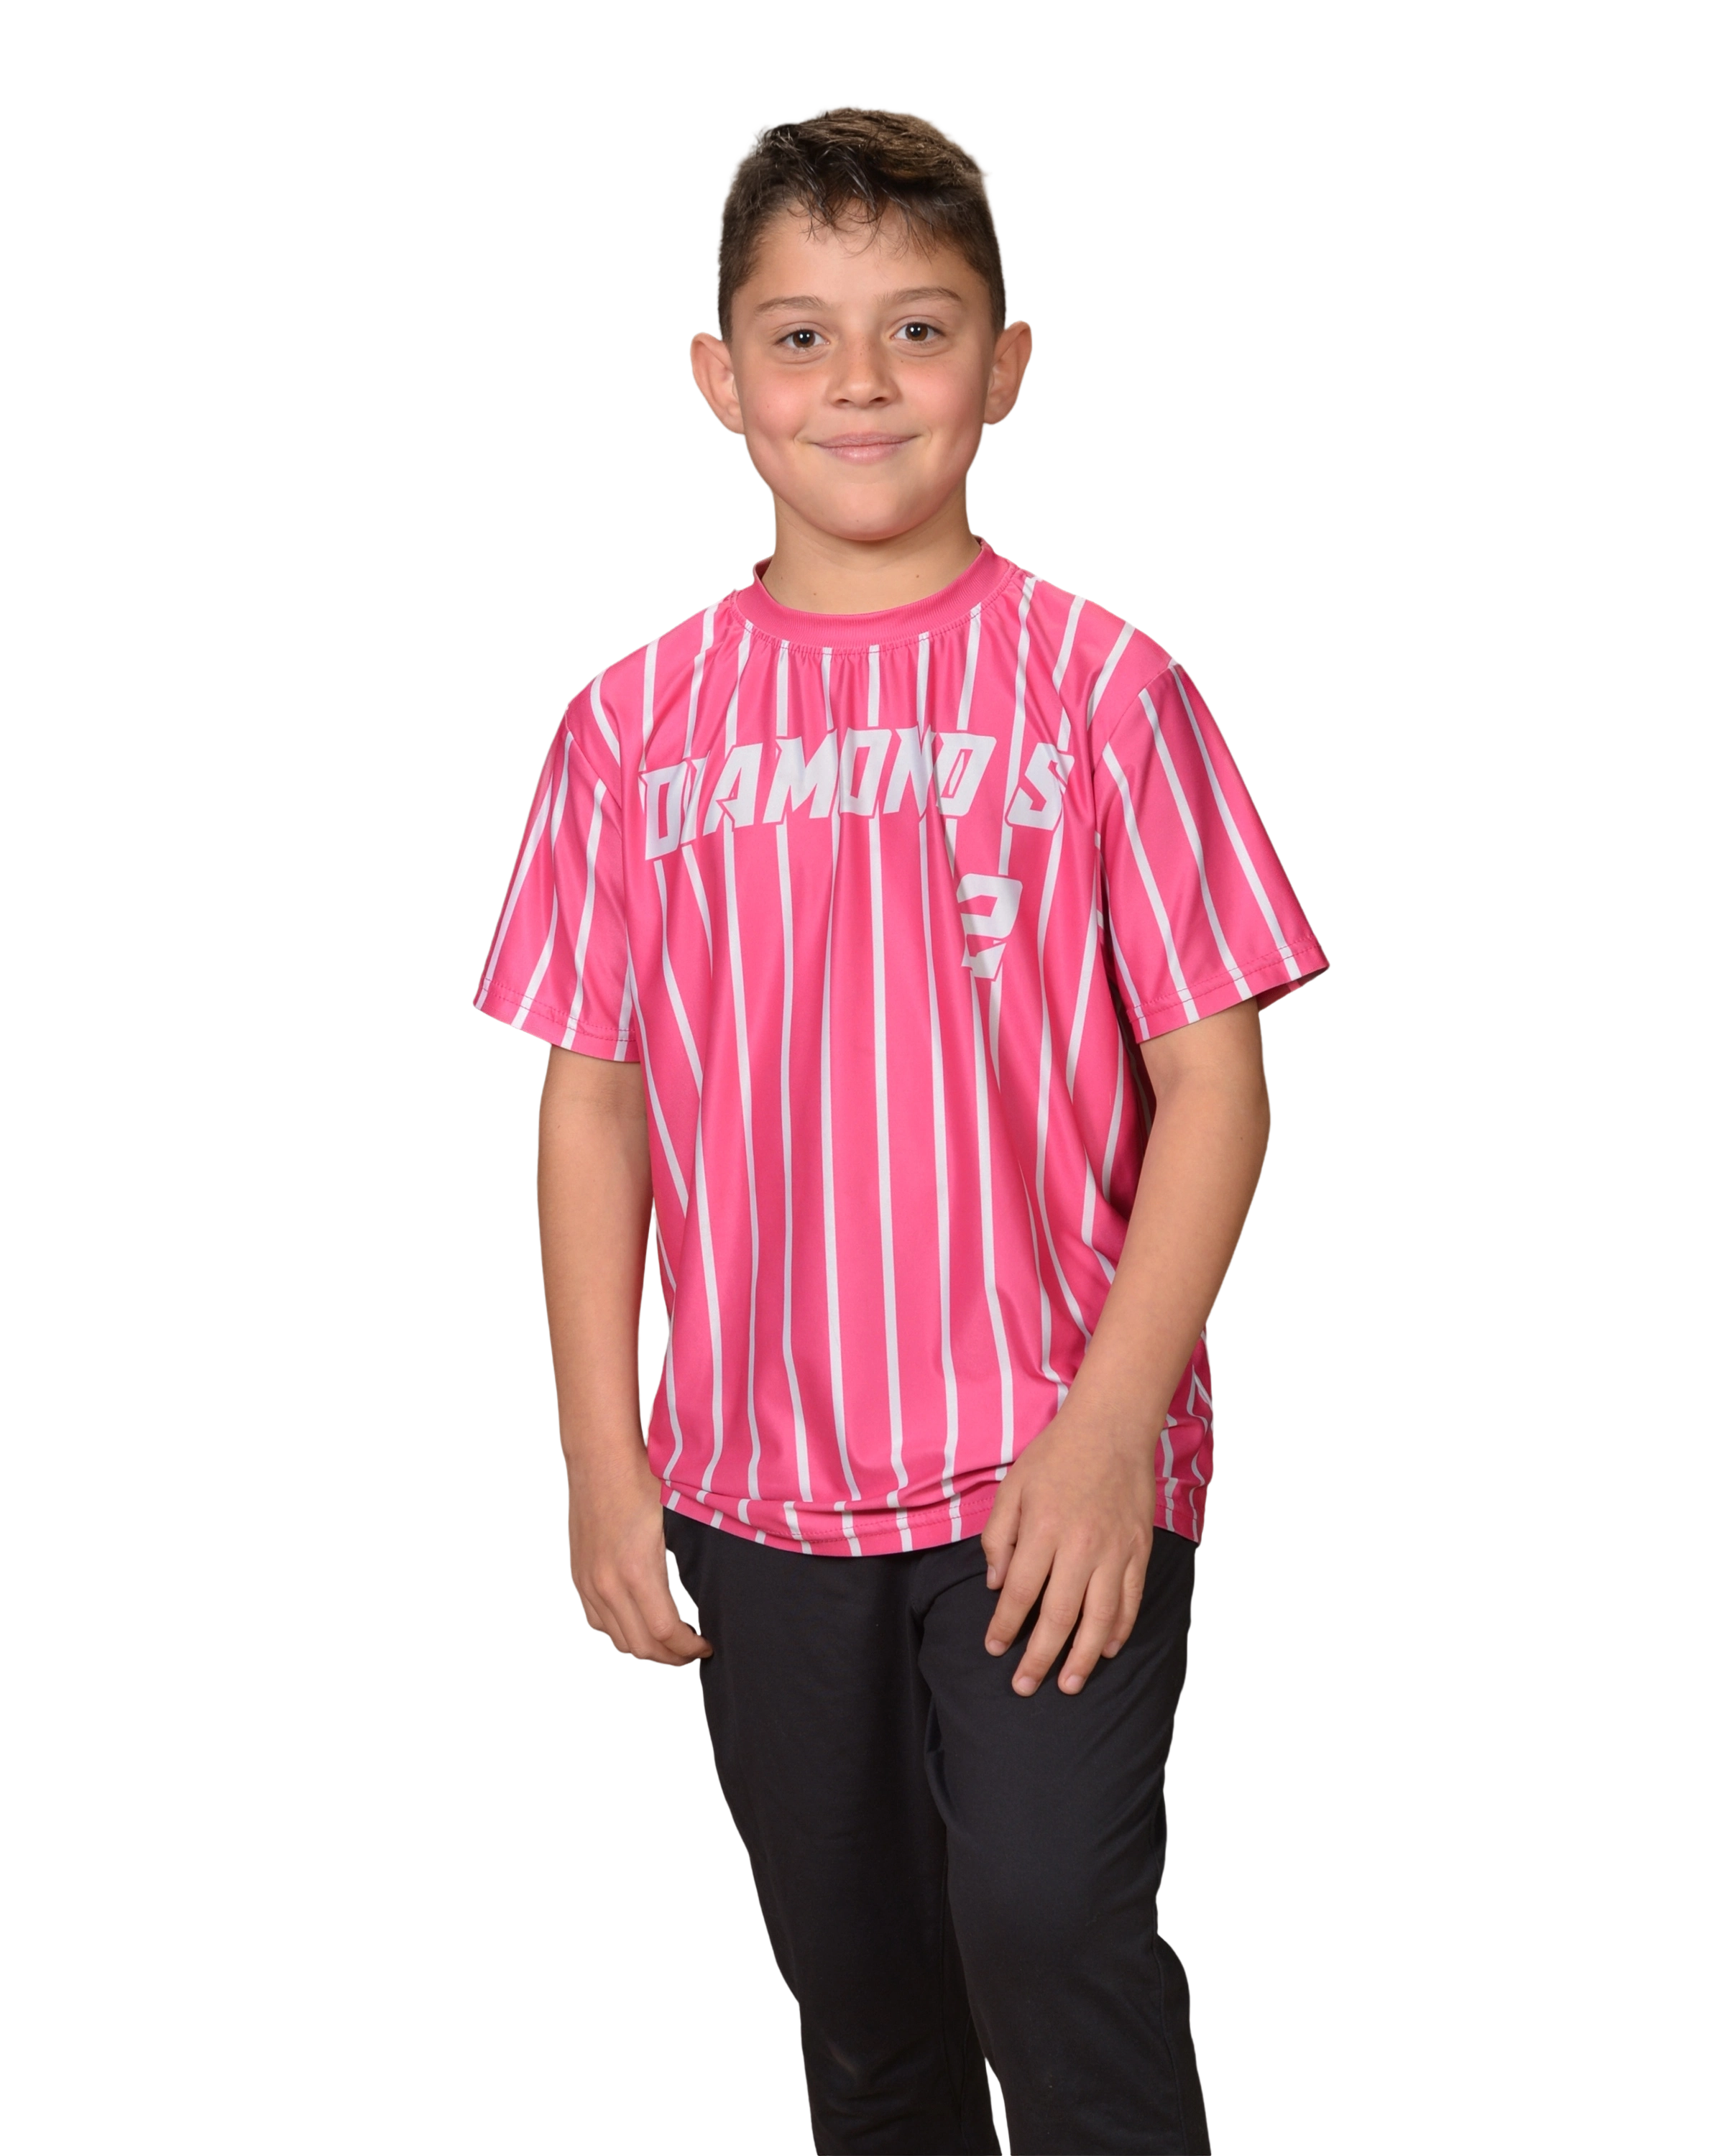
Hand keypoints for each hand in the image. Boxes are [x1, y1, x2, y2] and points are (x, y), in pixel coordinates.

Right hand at [564, 1439, 711, 1670]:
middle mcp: (607, 1584)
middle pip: (642, 1646)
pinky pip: (597, 1622)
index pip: (667, 1633)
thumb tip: (725, 1584)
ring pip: (618, 1640)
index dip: (691, 1648)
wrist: (599, 1456)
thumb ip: (696, 1555)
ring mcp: (589, 1582)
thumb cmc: (642, 1478)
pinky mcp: (579, 1577)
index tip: (709, 1645)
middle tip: (694, 1652)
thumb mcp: (678, 1516)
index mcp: (636, 1571)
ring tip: (671, 1643)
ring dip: (647, 1649)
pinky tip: (640, 1623)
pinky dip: (621, 1632)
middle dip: (672, 1657)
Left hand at [979, 1406, 1156, 1696]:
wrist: (1111, 1428)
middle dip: (1039, 1657)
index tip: (994, 1648)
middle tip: (1024, 1686)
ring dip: (1082, 1658)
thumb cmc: (1055, 1457)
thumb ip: (998, 1538)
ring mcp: (1115, 1551)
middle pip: (1058, 1616)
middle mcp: (1080, 1546)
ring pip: (1099, 1618)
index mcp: (1044, 1529)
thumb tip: (995, 1585)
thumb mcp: (1013, 1488)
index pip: (1020, 1592)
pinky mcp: (1139, 1551)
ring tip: (1068, 1685)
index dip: (1004, 1625)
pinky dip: (1120, 1630)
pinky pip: (1131, 1600)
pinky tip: (1106, 1651)